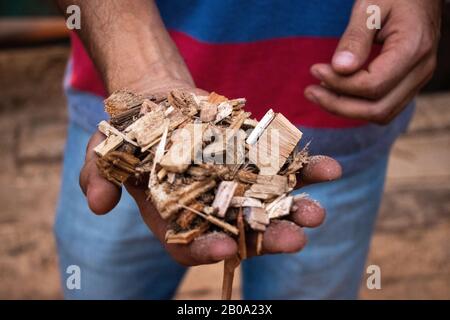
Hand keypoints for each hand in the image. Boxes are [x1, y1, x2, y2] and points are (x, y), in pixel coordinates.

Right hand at [79, 83, 341, 265]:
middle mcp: (211, 205)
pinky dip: (307, 167)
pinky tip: (330, 168)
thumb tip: (99, 205)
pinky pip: (284, 164)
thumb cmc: (130, 132)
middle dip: (267, 236)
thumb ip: (98, 178)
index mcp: (176, 214)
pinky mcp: (255, 157)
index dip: (205, 250)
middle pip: (241, 229)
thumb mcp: (104, 152)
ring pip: (270, 201)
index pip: (190, 243)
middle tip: (293, 240)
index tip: (224, 249)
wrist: (159, 99)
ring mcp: (238, 182)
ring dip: (297, 207)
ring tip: (318, 211)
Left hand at [305, 0, 441, 124]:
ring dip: (346, 109)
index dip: (339, 84)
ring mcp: (418, 80)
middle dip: (338, 105)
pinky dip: (357, 105)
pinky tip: (335, 92)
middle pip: (377, 109)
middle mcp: (420, 70)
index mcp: (413, 48)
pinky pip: (383, 106)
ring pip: (381, 114)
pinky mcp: (409, 84)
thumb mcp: (371, 8)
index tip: (315, 69)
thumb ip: (355, 38)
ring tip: (318, 93)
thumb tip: (339, 68)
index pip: (372, 85)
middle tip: (310, 91)